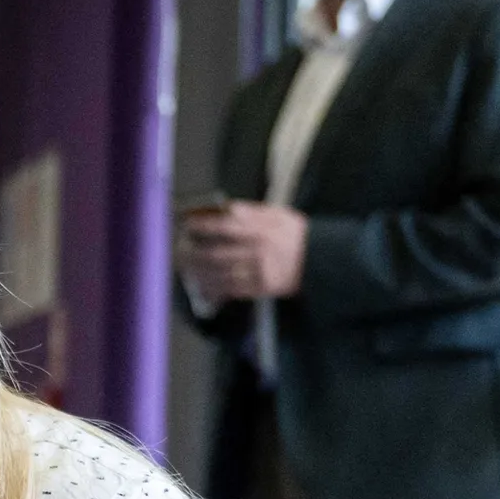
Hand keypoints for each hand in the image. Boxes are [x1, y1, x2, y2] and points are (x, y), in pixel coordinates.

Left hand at [175, 200, 305, 300]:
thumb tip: (229, 208)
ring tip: (185, 268)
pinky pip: (231, 290)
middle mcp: (258, 251)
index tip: (187, 224)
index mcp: (262, 230)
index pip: (225, 227)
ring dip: (198, 273)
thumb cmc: (297, 235)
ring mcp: (259, 272)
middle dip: (193, 253)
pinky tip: (201, 286)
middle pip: (217, 254)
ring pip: (220, 274)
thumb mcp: (279, 215)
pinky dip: (214, 289)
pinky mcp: (261, 288)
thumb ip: (253, 211)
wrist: (320, 261)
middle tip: (178, 250)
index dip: (203, 226)